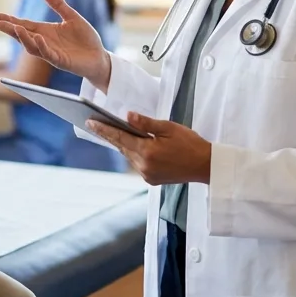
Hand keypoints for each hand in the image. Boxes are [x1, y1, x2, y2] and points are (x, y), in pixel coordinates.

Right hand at [0, 0, 111, 88]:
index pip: (24, 25)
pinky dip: (42, 46)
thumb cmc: (85, 39)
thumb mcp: (71, 16)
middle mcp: (44, 42)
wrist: (99, 57)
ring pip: (32, 47)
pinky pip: (48, 54)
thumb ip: (57, 3)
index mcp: (45, 31)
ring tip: (17, 28)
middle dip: (10, 30)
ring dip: (24, 38)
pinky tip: (38, 37)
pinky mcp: (61, 61)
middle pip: (23, 36)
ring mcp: (51, 52)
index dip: (10, 21)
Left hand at [86, 112, 211, 185]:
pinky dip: (134, 154)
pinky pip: (138, 164)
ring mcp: (147, 175)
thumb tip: (127, 116)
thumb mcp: (169, 128)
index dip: (104, 129)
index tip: (90, 122)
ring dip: (123, 145)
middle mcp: (144, 166)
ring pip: (129, 156)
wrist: (205, 165)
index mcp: (147, 151)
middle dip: (111, 136)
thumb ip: (146, 123)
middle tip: (96, 124)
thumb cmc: (190, 144)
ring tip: (113, 132)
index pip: (120, 137)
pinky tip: (133, 146)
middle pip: (122, 147)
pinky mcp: (152, 180)